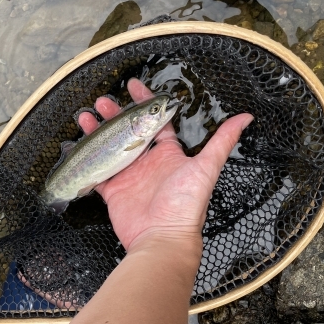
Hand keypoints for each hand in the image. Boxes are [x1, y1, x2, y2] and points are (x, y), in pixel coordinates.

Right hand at [78, 79, 252, 251]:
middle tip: (102, 102)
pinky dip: (86, 159)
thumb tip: (247, 118)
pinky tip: (76, 145)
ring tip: (84, 117)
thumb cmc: (186, 204)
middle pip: (127, 130)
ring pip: (108, 146)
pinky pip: (96, 171)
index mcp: (167, 153)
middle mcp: (146, 161)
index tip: (133, 86)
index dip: (144, 102)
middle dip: (114, 114)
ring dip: (96, 131)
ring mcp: (127, 175)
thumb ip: (222, 142)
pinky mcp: (112, 190)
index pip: (155, 120)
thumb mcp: (206, 168)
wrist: (162, 237)